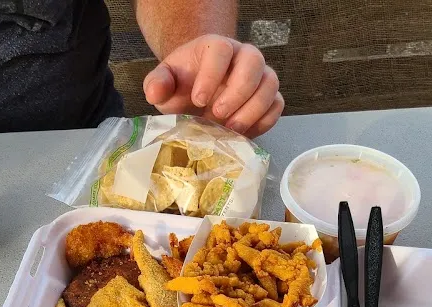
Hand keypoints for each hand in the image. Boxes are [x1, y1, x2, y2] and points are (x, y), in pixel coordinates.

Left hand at [143, 35, 283, 137]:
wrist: (199, 93)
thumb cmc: (183, 85)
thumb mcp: (165, 83)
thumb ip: (157, 84)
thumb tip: (154, 92)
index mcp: (216, 47)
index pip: (221, 50)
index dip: (211, 75)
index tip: (198, 101)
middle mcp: (243, 56)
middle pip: (253, 63)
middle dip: (237, 92)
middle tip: (218, 115)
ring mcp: (260, 76)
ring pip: (270, 84)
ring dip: (252, 110)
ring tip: (231, 129)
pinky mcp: (269, 96)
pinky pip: (277, 105)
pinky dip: (264, 121)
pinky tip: (245, 133)